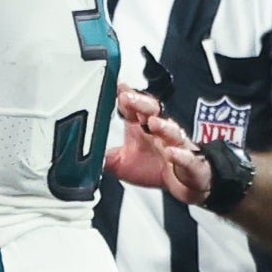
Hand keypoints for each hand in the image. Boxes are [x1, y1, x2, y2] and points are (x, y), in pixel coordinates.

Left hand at [103, 84, 211, 202]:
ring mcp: (178, 146)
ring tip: (152, 122)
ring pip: (173, 132)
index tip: (114, 86)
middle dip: (141, 103)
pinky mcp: (191, 164)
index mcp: (143, 129)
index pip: (133, 108)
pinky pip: (187, 157)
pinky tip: (171, 153)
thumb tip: (80, 155)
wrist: (184, 184)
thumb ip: (104, 158)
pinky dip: (180, 155)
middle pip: (153, 111)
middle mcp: (161, 133)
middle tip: (127, 97)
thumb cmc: (154, 168)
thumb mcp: (122, 164)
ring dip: (163, 126)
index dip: (124, 97)